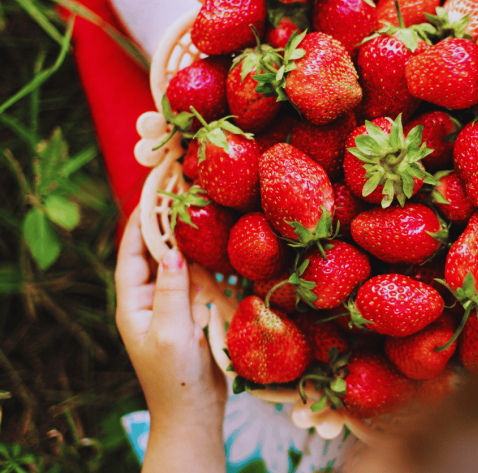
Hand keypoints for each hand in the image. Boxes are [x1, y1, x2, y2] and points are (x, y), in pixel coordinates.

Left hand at [115, 209, 226, 470]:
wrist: (193, 410)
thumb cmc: (174, 375)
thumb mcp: (170, 332)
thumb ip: (171, 291)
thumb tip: (173, 252)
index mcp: (133, 305)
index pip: (131, 255)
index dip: (139, 224)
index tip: (153, 195)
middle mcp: (149, 301)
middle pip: (153, 255)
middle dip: (164, 226)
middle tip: (181, 195)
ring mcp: (171, 307)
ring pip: (177, 265)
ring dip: (188, 242)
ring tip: (202, 212)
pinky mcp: (191, 314)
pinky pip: (197, 281)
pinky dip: (206, 263)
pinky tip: (218, 247)